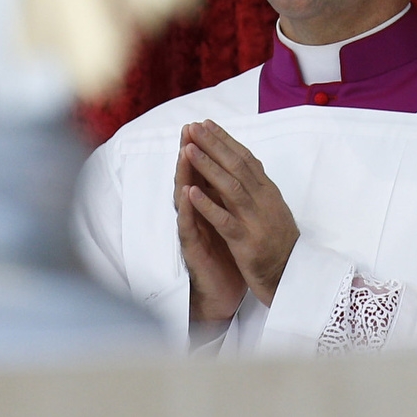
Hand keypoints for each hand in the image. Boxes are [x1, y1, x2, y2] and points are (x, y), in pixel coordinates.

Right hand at [175, 137, 246, 321]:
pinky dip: (188, 208)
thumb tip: (232, 171)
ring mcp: (194, 229)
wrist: (223, 293)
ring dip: (185, 173)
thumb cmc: (226, 255)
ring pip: (186, 197)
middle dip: (192, 152)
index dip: (206, 148)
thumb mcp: (230, 221)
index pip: (206, 171)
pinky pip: (189, 225)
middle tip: (188, 128)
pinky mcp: (193, 248)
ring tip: (185, 151)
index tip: (206, 123)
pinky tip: (186, 193)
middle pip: (192, 177)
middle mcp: (198, 213)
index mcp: (210, 205)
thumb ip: (226, 198)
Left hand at [180, 120, 299, 306]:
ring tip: (189, 150)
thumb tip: (244, 164)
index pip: (245, 158)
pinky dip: (207, 205)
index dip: (225, 140)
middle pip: (236, 166)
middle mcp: (263, 200)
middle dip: (213, 145)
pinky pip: (225, 220)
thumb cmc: (281, 244)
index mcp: (268, 191)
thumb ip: (258, 188)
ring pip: (230, 187)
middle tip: (194, 127)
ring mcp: (255, 220)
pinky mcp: (247, 242)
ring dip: (207, 167)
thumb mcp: (273, 209)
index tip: (207, 124)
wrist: (294, 276)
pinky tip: (191, 193)